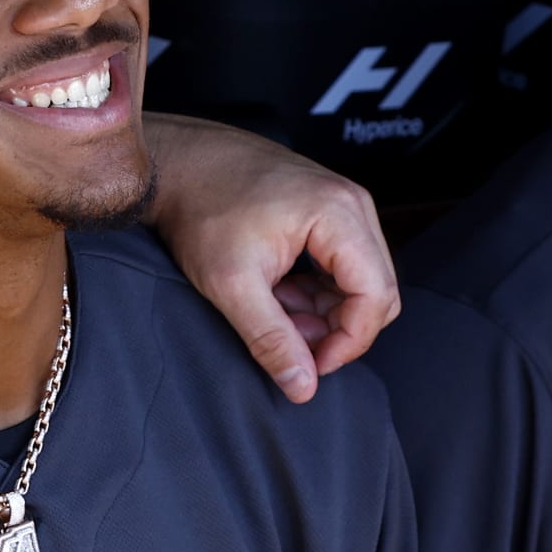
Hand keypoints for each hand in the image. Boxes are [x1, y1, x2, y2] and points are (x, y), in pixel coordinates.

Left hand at [141, 113, 399, 402]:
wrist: (174, 163)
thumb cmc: (198, 210)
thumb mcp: (230, 284)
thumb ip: (270, 338)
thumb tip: (303, 387)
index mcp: (340, 214)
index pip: (377, 297)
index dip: (349, 343)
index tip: (310, 366)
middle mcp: (352, 204)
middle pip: (376, 290)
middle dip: (337, 329)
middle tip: (288, 341)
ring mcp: (342, 204)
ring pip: (359, 280)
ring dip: (323, 311)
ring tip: (272, 313)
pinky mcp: (326, 210)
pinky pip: (342, 264)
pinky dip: (316, 290)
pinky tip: (275, 294)